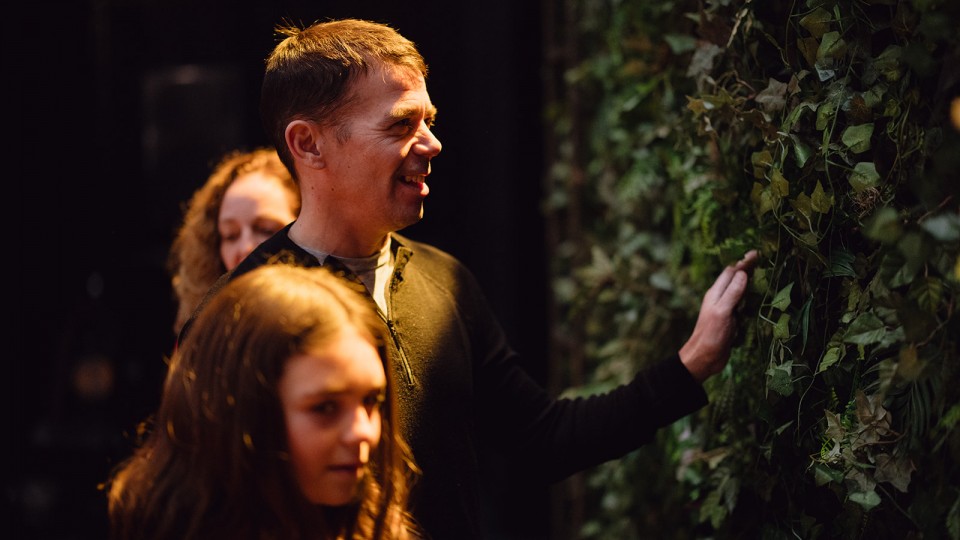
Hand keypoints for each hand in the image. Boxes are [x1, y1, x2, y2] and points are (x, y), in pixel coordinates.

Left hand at [679, 250, 757, 382]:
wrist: (703, 358)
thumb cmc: (711, 335)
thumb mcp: (722, 312)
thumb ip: (732, 293)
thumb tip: (743, 273)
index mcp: (716, 294)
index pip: (731, 272)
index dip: (743, 262)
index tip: (757, 254)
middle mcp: (720, 299)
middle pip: (734, 278)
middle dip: (747, 268)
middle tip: (762, 260)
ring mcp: (725, 309)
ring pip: (738, 290)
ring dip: (749, 281)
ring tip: (762, 274)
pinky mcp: (731, 320)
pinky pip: (742, 304)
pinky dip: (750, 297)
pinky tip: (758, 298)